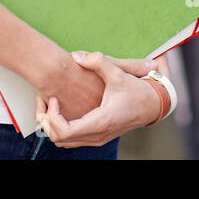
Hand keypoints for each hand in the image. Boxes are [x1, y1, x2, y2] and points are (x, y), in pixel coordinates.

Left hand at [35, 51, 163, 147]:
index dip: (52, 116)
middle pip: (58, 139)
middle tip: (45, 100)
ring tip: (50, 104)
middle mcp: (97, 135)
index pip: (64, 131)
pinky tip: (62, 110)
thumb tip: (76, 56)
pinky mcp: (97, 137)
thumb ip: (98, 62)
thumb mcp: (119, 73)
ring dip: (52, 125)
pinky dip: (61, 128)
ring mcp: (96, 138)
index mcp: (100, 121)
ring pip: (63, 142)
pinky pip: (71, 139)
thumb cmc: (138, 92)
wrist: (153, 106)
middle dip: (46, 120)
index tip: (53, 98)